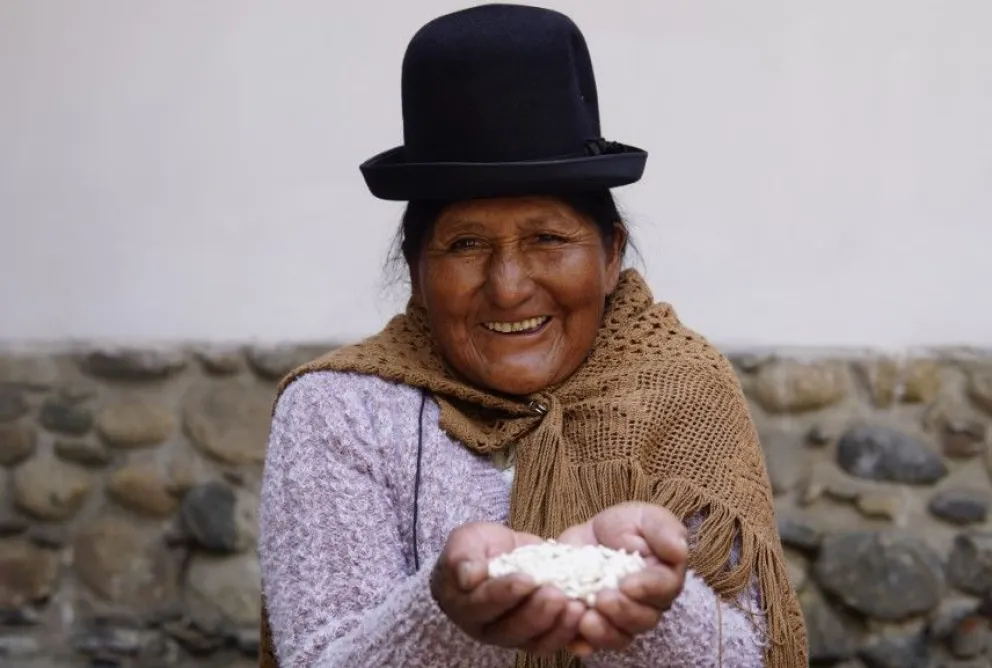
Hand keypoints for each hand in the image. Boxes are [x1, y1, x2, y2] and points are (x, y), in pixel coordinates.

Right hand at [430, 521, 586, 655]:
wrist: (499, 554)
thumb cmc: (476, 549)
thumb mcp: (465, 542)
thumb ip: (462, 557)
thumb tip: (468, 577)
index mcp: (465, 606)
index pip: (483, 604)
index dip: (504, 593)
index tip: (526, 579)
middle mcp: (489, 628)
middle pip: (512, 630)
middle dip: (537, 613)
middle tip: (557, 594)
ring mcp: (516, 636)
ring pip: (536, 642)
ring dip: (558, 627)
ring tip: (577, 606)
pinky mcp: (539, 636)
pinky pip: (556, 641)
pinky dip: (572, 632)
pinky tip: (585, 614)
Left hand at [557, 502, 688, 656]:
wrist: (588, 538)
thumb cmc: (624, 526)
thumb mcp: (644, 518)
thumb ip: (664, 529)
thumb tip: (680, 550)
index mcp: (663, 578)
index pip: (664, 589)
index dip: (647, 588)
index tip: (628, 583)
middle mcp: (646, 606)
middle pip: (643, 619)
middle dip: (623, 611)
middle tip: (602, 598)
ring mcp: (619, 620)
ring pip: (619, 637)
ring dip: (603, 632)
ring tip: (585, 618)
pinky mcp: (593, 626)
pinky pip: (590, 644)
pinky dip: (582, 643)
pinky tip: (574, 636)